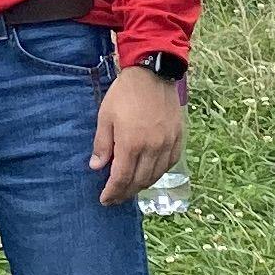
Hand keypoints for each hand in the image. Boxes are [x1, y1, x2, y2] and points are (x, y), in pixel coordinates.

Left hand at [91, 60, 185, 206]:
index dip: (112, 192)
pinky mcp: (178, 137)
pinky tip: (150, 173)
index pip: (121, 178)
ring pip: (156, 175)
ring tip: (131, 188)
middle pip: (139, 181)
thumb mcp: (105, 116)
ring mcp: (167, 143)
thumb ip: (102, 144)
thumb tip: (96, 167)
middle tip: (116, 198)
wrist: (152, 74)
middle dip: (125, 193)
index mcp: (131, 144)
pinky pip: (170, 163)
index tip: (105, 200)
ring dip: (142, 186)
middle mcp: (152, 148)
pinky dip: (159, 173)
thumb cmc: (125, 94)